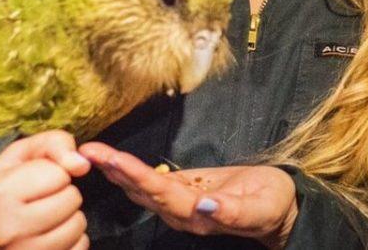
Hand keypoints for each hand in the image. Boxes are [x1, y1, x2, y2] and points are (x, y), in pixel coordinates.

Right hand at [0, 130, 91, 248]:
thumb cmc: (6, 183)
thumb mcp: (22, 153)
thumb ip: (54, 145)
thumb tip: (82, 165)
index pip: (59, 174)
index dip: (53, 171)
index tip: (35, 180)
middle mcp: (7, 229)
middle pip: (71, 199)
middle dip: (64, 193)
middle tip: (43, 198)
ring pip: (78, 226)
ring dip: (71, 216)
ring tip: (49, 214)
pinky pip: (79, 247)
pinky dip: (73, 239)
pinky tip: (53, 234)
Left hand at [79, 142, 297, 248]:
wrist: (278, 210)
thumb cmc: (271, 205)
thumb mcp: (260, 208)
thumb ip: (232, 211)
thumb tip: (204, 207)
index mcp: (197, 217)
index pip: (161, 194)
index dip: (138, 176)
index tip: (116, 159)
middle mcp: (180, 213)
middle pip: (142, 191)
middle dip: (115, 170)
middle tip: (89, 151)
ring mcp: (177, 204)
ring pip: (140, 187)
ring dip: (116, 169)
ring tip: (92, 151)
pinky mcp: (180, 192)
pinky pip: (148, 182)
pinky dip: (128, 169)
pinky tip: (111, 160)